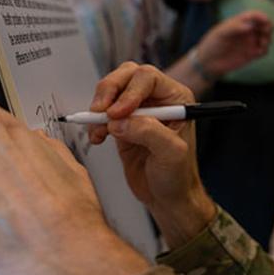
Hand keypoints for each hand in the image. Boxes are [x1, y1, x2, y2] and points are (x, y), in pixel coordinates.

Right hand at [88, 63, 214, 247]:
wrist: (167, 198)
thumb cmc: (178, 176)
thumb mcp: (171, 153)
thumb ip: (149, 132)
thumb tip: (119, 121)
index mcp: (177, 98)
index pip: (148, 78)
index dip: (130, 91)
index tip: (118, 113)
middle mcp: (158, 100)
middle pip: (127, 76)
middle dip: (109, 91)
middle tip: (99, 111)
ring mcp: (139, 111)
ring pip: (112, 91)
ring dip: (100, 108)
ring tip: (98, 131)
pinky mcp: (123, 125)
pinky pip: (103, 113)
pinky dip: (95, 123)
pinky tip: (97, 138)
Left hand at [197, 10, 273, 75]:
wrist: (208, 62)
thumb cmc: (212, 44)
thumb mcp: (220, 32)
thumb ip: (235, 27)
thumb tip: (250, 25)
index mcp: (240, 22)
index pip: (254, 15)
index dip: (261, 16)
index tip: (265, 21)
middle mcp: (247, 31)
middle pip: (264, 25)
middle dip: (268, 27)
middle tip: (265, 32)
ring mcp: (250, 42)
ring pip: (266, 38)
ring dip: (268, 39)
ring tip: (262, 44)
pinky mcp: (251, 54)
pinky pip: (264, 51)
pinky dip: (265, 50)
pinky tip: (258, 52)